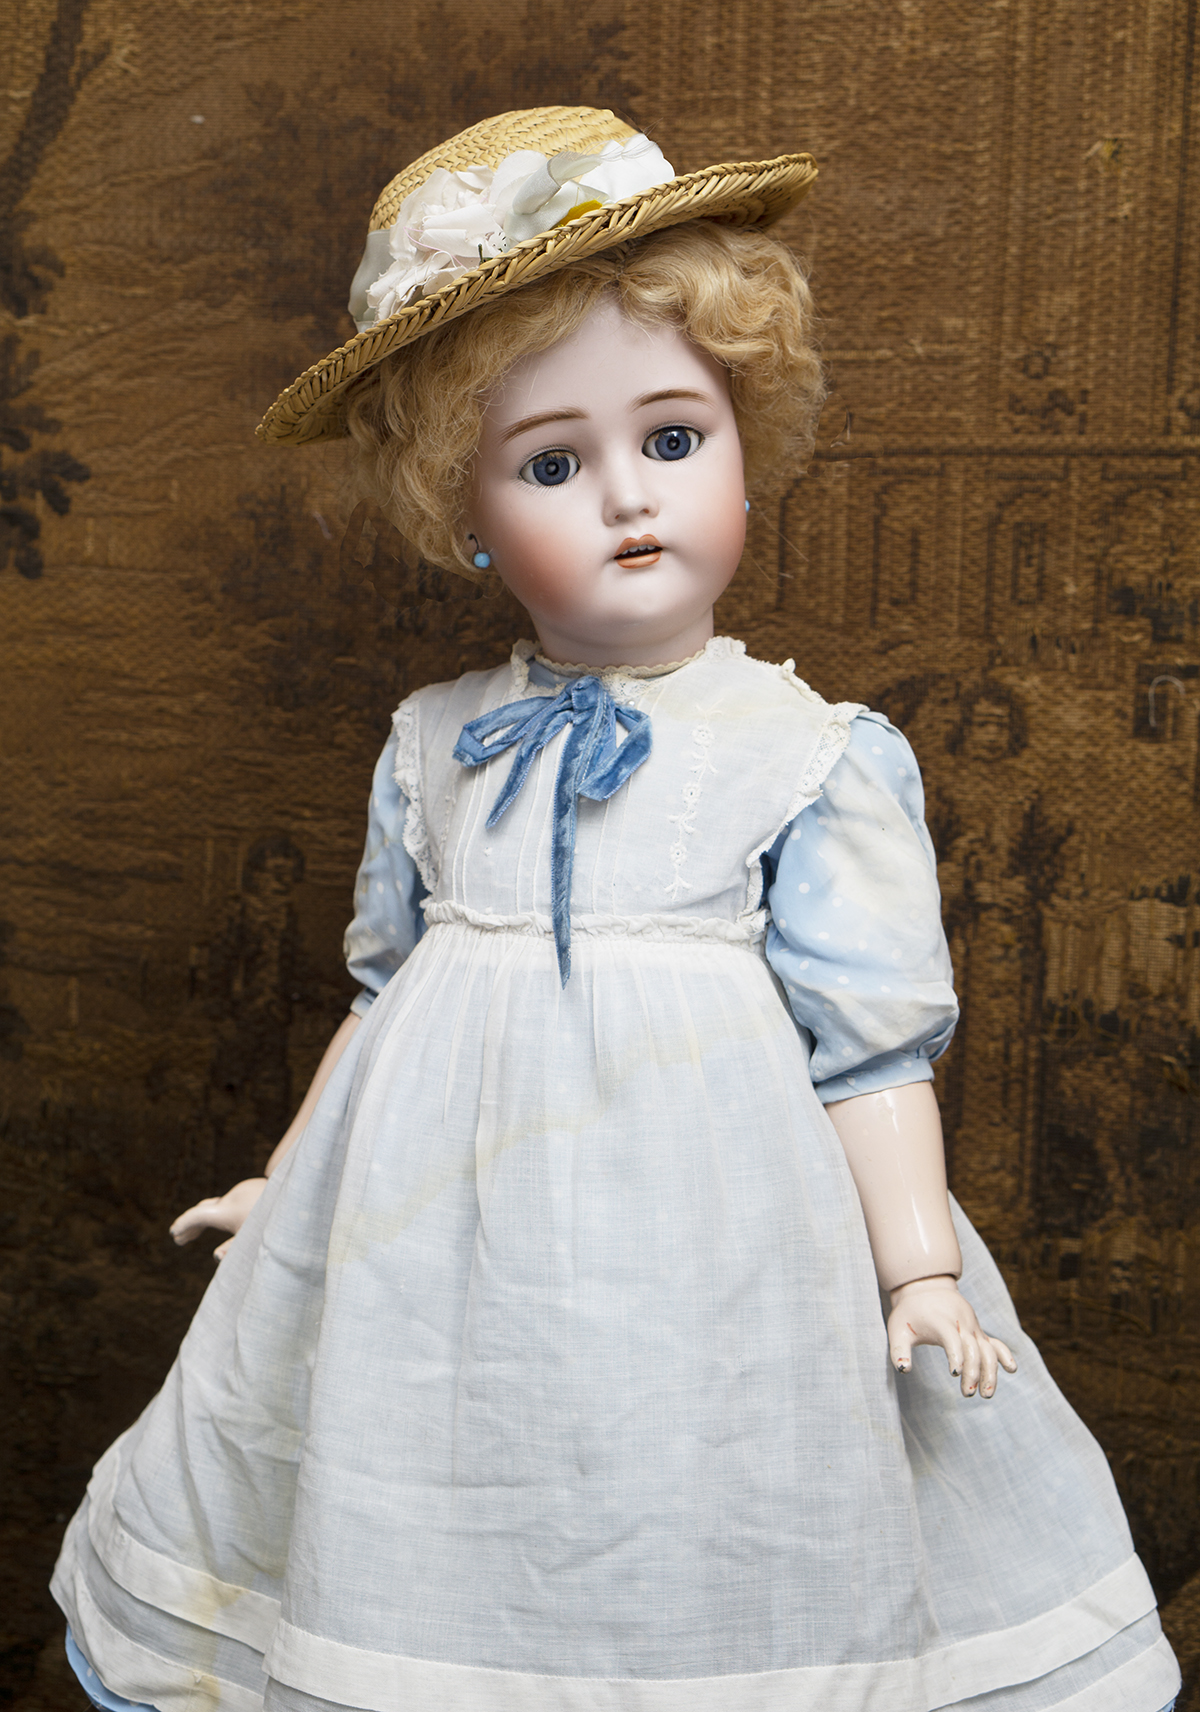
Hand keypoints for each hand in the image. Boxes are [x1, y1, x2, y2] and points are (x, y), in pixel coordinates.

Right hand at [170, 1177, 267, 1260]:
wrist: (300, 1194)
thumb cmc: (276, 1223)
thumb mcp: (253, 1240)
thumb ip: (233, 1250)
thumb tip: (215, 1258)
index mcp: (228, 1211)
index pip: (197, 1215)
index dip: (183, 1225)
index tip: (174, 1234)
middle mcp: (232, 1197)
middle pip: (205, 1209)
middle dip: (192, 1224)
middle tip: (180, 1238)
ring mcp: (242, 1189)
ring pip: (219, 1204)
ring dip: (207, 1217)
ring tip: (195, 1234)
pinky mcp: (253, 1186)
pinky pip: (232, 1199)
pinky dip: (222, 1210)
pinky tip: (224, 1222)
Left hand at [887, 1275, 1017, 1397]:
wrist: (926, 1289)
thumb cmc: (909, 1314)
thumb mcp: (897, 1329)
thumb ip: (899, 1350)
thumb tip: (904, 1370)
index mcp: (941, 1321)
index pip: (953, 1340)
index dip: (956, 1356)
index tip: (954, 1374)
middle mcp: (961, 1323)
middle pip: (973, 1348)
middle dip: (973, 1371)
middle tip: (967, 1394)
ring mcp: (973, 1327)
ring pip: (988, 1349)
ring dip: (990, 1372)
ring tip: (986, 1395)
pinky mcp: (978, 1332)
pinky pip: (995, 1343)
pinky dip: (1004, 1355)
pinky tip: (1012, 1369)